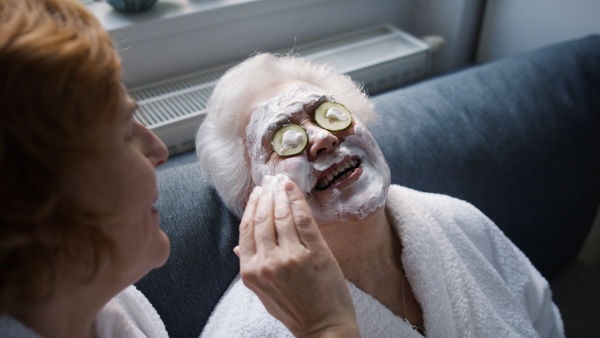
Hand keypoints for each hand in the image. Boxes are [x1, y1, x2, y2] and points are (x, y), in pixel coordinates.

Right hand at [235, 175, 358, 337]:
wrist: (323, 327)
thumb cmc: (293, 310)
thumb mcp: (263, 292)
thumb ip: (251, 267)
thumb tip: (237, 247)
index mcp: (251, 272)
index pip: (246, 230)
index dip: (251, 207)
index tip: (256, 193)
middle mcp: (268, 263)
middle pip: (262, 219)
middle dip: (265, 196)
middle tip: (269, 181)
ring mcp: (292, 257)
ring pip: (282, 217)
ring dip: (280, 195)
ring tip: (281, 182)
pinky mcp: (315, 253)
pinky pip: (303, 221)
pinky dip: (297, 202)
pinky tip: (293, 189)